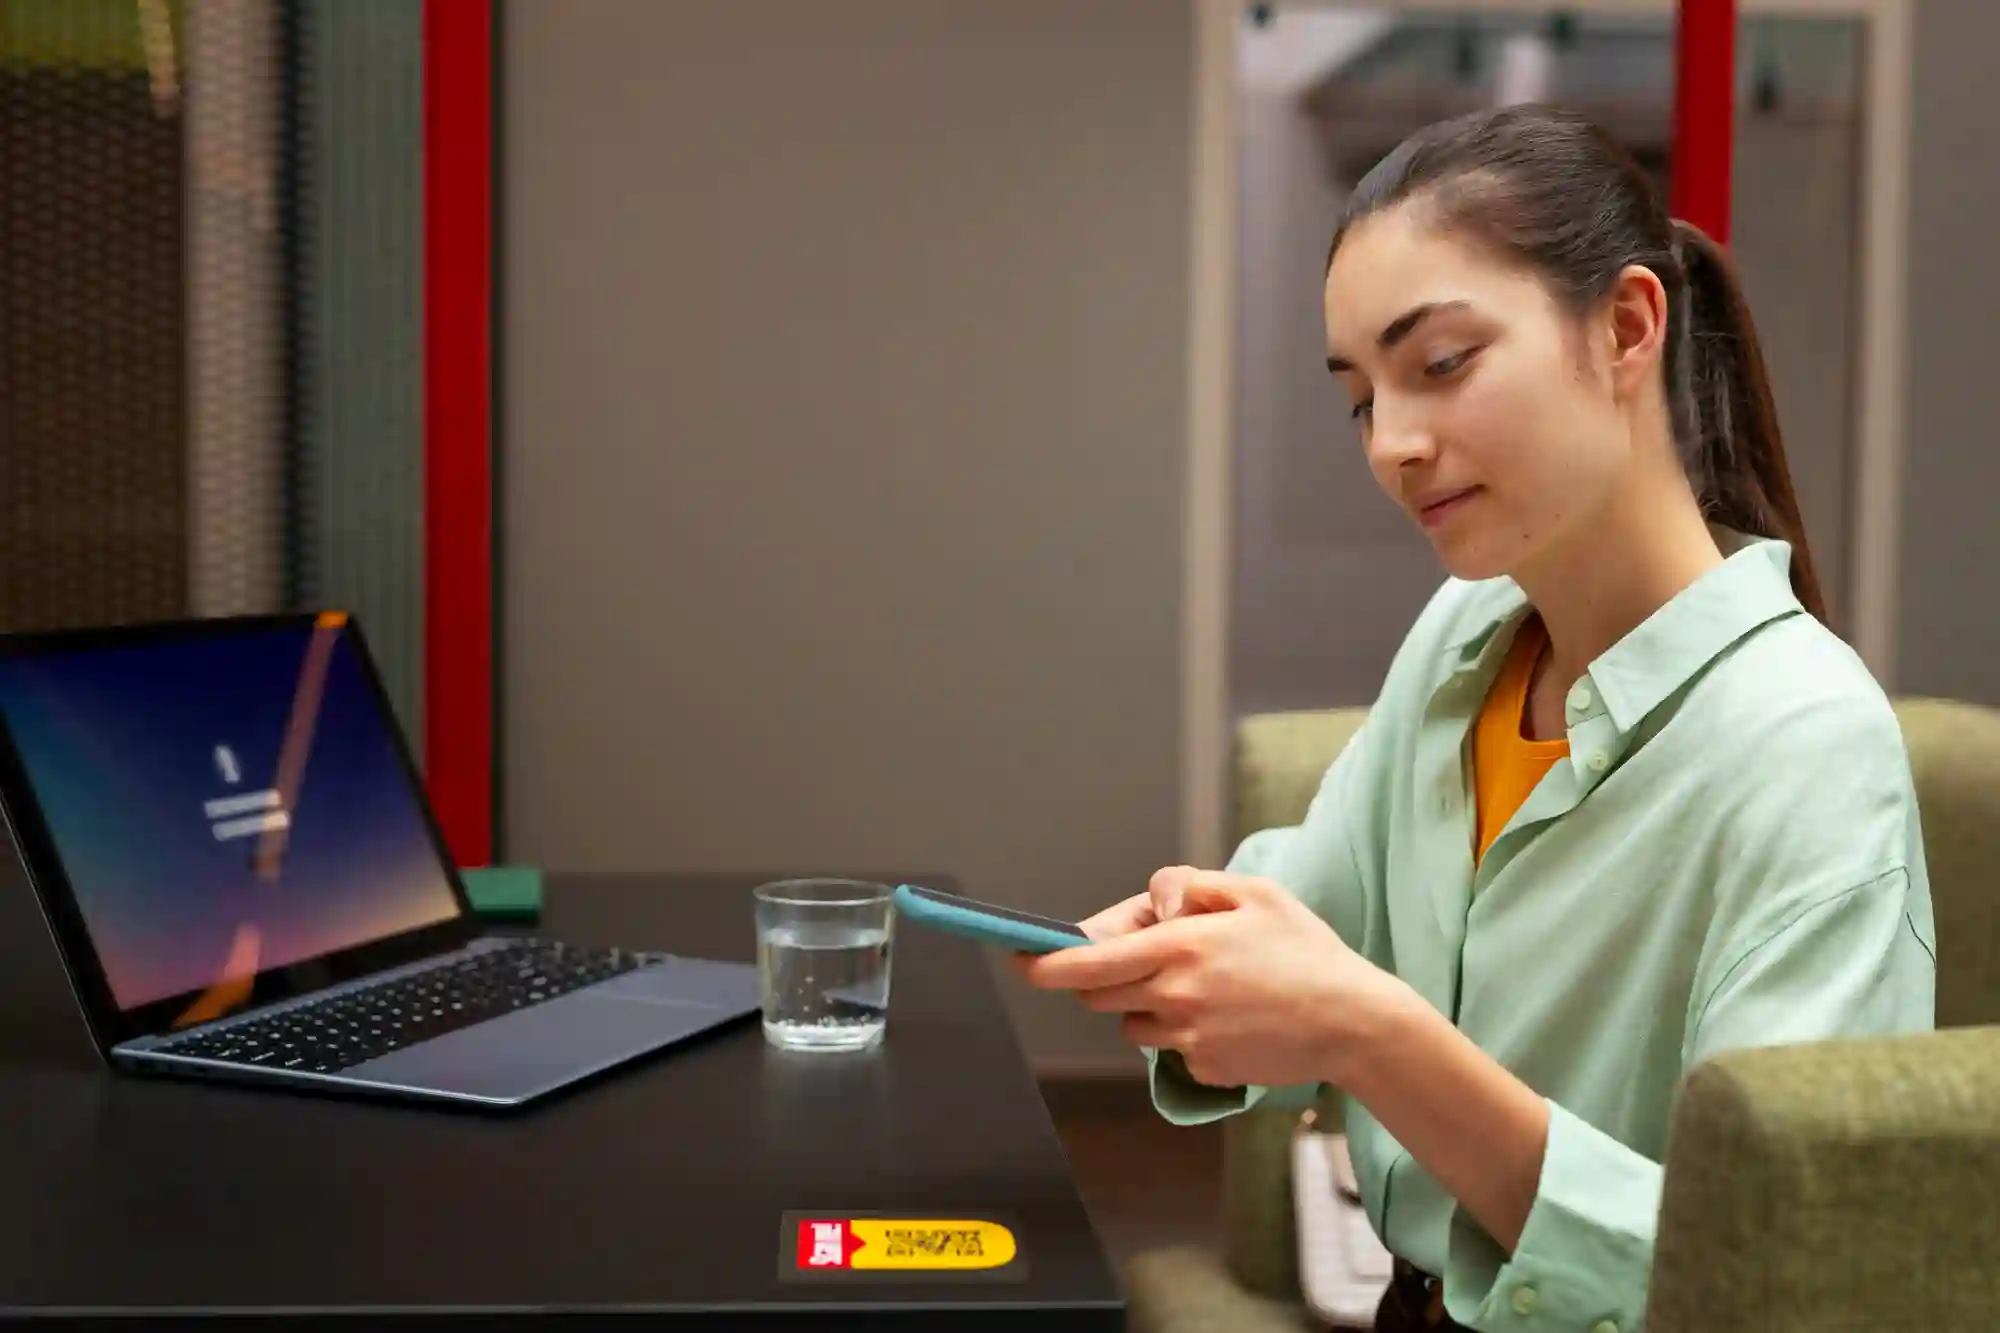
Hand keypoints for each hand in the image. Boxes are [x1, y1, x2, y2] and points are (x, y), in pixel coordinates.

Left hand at [1020, 868, 1413, 1088]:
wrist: (1354, 1023)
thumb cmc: (1306, 951)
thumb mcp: (1255, 894)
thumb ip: (1191, 886)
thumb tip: (1152, 900)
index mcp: (1181, 946)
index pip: (1089, 961)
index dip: (1046, 963)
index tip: (1022, 961)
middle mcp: (1175, 995)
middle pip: (1099, 993)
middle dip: (1105, 975)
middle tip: (1152, 958)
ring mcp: (1188, 1037)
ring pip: (1133, 1023)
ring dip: (1148, 1005)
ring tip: (1207, 988)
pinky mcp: (1203, 1069)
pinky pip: (1170, 1050)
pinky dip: (1184, 1033)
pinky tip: (1230, 1017)